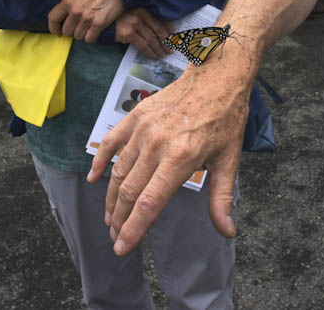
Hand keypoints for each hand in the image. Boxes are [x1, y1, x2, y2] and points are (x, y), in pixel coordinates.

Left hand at [48, 0, 124, 40]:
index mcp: (68, 1)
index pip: (52, 18)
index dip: (53, 28)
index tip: (57, 32)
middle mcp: (75, 10)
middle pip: (66, 31)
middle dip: (72, 32)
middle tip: (78, 28)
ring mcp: (86, 18)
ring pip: (78, 36)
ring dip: (83, 34)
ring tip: (88, 28)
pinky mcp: (98, 24)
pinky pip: (89, 39)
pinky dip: (92, 37)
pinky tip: (95, 32)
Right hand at [87, 57, 252, 254]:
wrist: (216, 75)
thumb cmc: (226, 118)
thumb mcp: (229, 159)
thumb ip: (222, 198)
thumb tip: (227, 231)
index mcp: (181, 158)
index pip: (149, 202)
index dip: (134, 228)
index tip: (123, 247)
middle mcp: (157, 144)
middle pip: (129, 191)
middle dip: (119, 220)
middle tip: (115, 237)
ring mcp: (143, 128)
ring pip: (118, 171)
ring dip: (111, 198)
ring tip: (110, 218)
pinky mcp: (136, 116)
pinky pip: (111, 142)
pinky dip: (100, 161)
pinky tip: (94, 179)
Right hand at [116, 8, 173, 58]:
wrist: (102, 24)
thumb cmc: (119, 21)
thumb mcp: (134, 16)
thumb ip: (146, 21)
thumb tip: (163, 34)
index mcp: (144, 9)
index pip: (161, 19)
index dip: (169, 30)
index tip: (174, 38)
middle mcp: (140, 14)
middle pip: (158, 30)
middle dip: (166, 42)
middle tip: (170, 50)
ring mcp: (134, 22)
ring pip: (152, 39)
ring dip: (159, 49)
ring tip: (162, 55)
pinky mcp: (128, 32)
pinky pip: (143, 45)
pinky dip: (149, 52)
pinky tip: (153, 56)